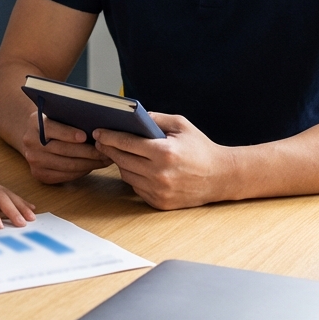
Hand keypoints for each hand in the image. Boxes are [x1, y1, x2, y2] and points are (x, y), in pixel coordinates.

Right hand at [19, 108, 111, 183]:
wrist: (33, 136)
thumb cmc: (53, 122)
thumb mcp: (55, 114)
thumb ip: (68, 117)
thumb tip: (96, 126)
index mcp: (34, 123)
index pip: (51, 128)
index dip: (68, 133)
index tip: (85, 136)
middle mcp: (30, 143)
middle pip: (63, 150)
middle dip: (89, 152)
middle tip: (106, 151)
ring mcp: (34, 161)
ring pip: (67, 165)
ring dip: (89, 164)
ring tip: (105, 160)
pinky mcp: (39, 175)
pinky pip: (65, 175)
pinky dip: (82, 172)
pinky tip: (93, 166)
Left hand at [92, 112, 227, 209]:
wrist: (220, 177)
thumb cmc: (200, 148)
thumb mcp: (181, 125)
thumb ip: (155, 119)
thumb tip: (131, 116)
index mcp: (164, 152)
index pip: (127, 143)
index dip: (109, 137)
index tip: (98, 132)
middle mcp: (160, 174)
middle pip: (122, 160)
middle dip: (109, 149)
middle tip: (101, 141)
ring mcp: (159, 191)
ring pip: (126, 175)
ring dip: (120, 163)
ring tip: (119, 153)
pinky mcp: (159, 203)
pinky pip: (136, 188)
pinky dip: (133, 177)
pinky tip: (135, 167)